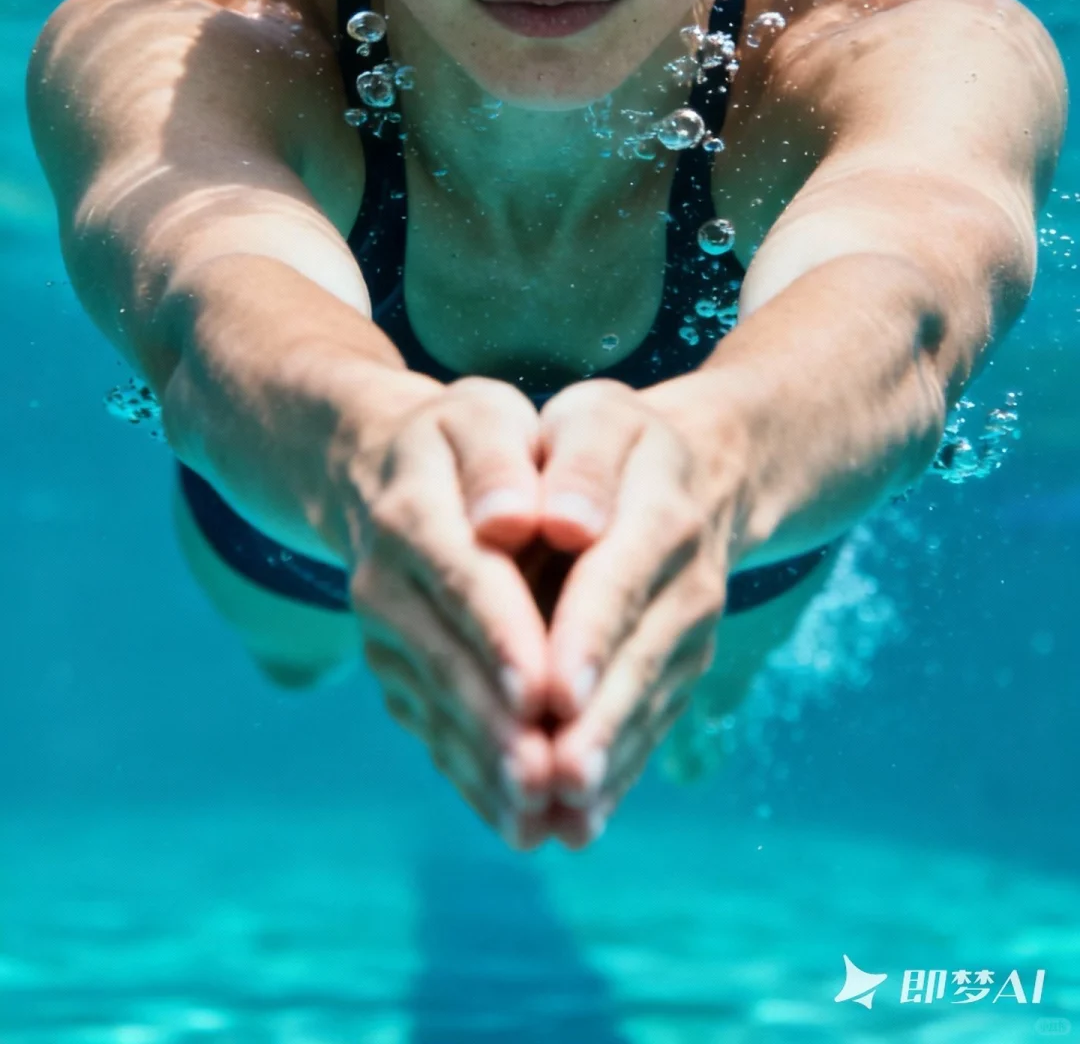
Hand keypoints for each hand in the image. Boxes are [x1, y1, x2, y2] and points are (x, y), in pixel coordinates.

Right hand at [346, 374, 561, 843]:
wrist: (381, 466)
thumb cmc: (463, 437)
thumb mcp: (485, 416)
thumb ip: (501, 460)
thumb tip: (513, 517)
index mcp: (413, 507)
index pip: (464, 575)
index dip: (504, 635)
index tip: (546, 688)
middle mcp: (384, 580)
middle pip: (445, 658)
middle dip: (498, 723)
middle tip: (550, 779)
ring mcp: (383, 635)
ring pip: (436, 707)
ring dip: (487, 766)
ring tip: (542, 816)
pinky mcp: (394, 673)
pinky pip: (432, 730)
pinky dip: (475, 779)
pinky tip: (523, 821)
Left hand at [508, 377, 747, 847]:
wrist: (698, 470)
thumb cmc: (612, 440)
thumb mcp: (594, 417)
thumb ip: (578, 463)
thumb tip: (563, 521)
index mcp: (659, 507)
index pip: (620, 576)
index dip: (589, 635)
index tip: (554, 691)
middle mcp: (687, 580)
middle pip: (641, 656)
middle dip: (599, 722)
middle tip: (557, 779)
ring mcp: (689, 632)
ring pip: (648, 703)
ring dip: (607, 762)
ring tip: (561, 815)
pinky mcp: (680, 669)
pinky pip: (652, 724)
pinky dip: (617, 773)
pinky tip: (576, 821)